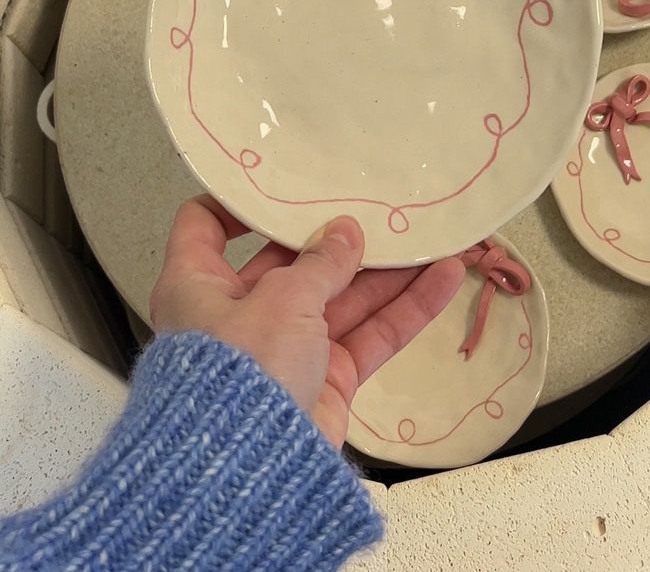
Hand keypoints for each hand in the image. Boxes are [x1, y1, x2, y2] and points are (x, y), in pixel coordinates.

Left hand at [150, 196, 464, 447]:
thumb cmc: (241, 371)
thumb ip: (320, 262)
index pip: (205, 226)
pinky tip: (443, 279)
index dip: (240, 202)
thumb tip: (345, 233)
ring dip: (386, 271)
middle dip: (338, 238)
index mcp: (199, 284)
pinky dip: (404, 310)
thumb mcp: (280, 299)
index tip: (285, 182)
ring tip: (430, 237)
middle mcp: (238, 314)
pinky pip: (367, 336)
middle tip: (378, 207)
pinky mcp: (324, 381)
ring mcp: (284, 349)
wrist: (251, 473)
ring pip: (341, 298)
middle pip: (291, 261)